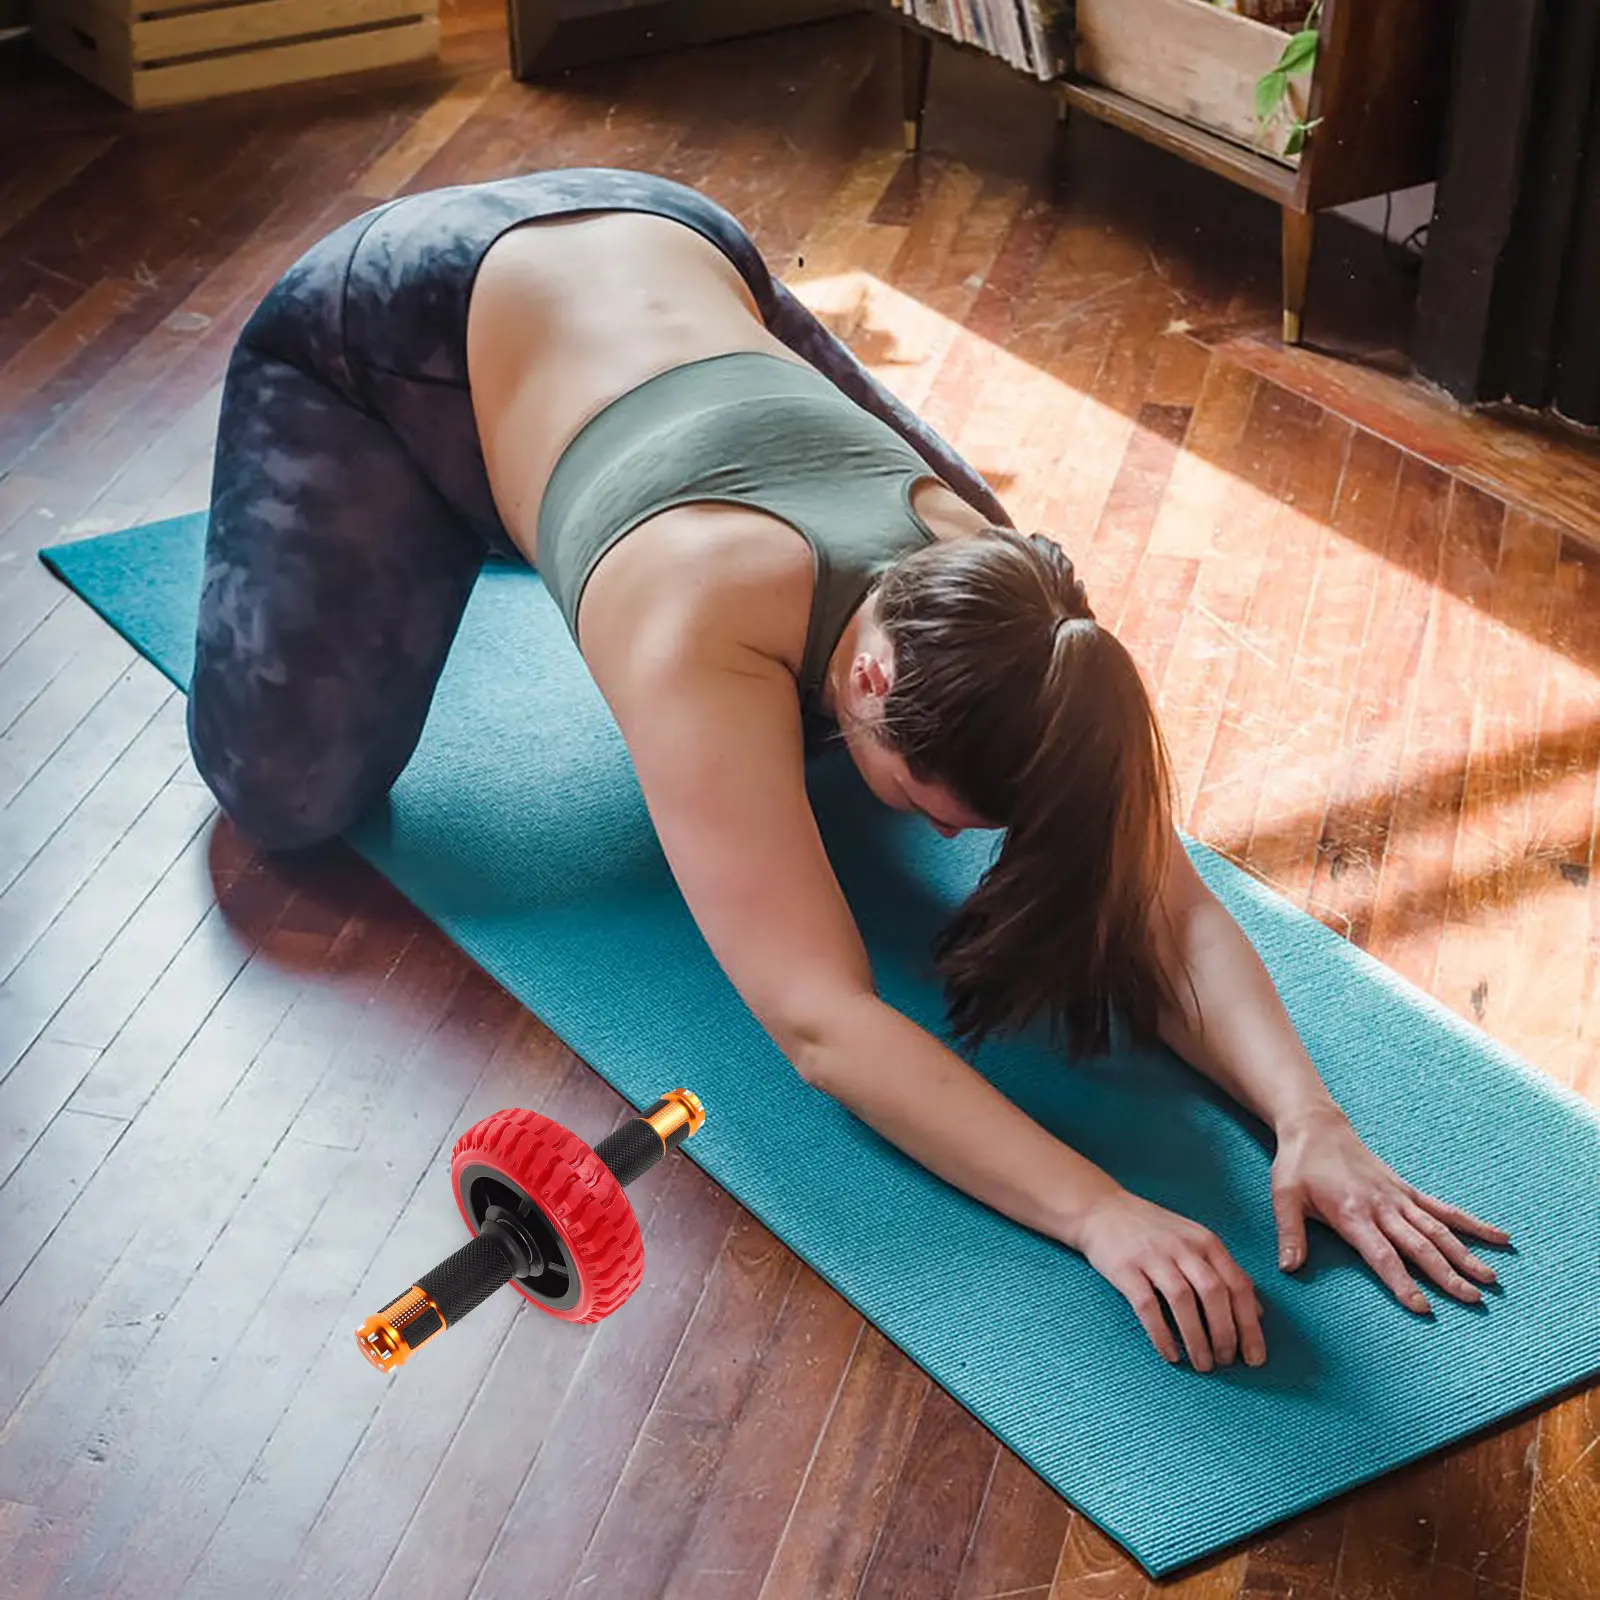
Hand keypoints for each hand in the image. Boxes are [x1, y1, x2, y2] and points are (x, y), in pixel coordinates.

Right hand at [1076, 1189, 1265, 1371]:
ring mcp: (1153, 1256)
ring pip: (1183, 1301)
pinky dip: (1161, 1333)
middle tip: (1226, 1363)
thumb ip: (1225, 1274)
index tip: (1254, 1357)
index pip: (1238, 1285)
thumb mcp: (1196, 1243)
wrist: (1102, 1210)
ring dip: (1197, 1338)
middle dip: (1225, 1334)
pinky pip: (1147, 1305)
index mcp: (1206, 1242)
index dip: (1250, 1325)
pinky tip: (1170, 1354)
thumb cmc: (1154, 1232)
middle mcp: (1183, 1246)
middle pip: (1214, 1293)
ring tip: (1203, 1365)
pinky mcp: (1125, 1268)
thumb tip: (1258, 1313)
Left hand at [1271, 1105, 1510, 1311]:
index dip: (1402, 1281)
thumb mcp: (1283, 1196)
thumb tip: (1288, 1270)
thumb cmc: (1298, 1164)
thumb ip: (1290, 1234)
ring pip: (1438, 1230)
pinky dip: (1471, 1223)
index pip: (1382, 1255)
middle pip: (1419, 1246)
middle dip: (1447, 1275)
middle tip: (1474, 1300)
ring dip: (1466, 1255)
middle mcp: (1382, 1207)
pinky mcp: (1406, 1189)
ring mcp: (1399, 1197)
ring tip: (1492, 1280)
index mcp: (1352, 1213)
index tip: (1423, 1307)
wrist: (1315, 1125)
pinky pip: (1443, 1209)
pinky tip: (1499, 1237)